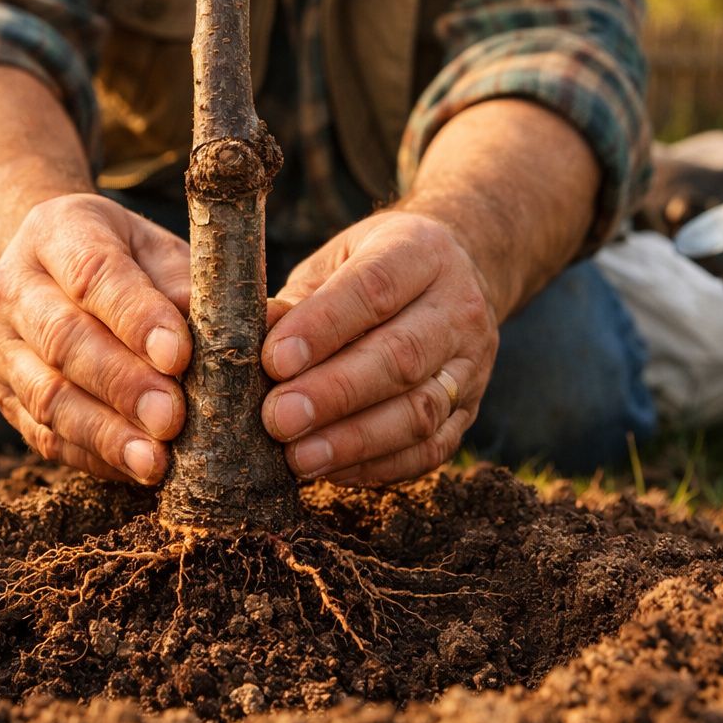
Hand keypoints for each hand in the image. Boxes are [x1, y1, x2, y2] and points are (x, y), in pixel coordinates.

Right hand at [0, 194, 191, 483]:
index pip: (94, 273)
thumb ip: (189, 285)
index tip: (179, 355)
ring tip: (154, 460)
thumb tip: (242, 331)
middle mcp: (15, 286)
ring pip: (47, 395)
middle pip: (64, 339)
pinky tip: (134, 470)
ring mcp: (2, 345)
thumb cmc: (126, 259)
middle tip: (172, 418)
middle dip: (122, 384)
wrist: (50, 267)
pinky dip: (93, 457)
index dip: (136, 317)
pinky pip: (45, 435)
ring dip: (105, 433)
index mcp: (58, 231)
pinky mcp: (5, 396)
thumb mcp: (158, 249)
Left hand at [261, 211, 498, 485]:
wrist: (456, 275)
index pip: (374, 288)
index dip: (323, 327)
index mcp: (421, 252)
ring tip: (299, 457)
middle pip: (401, 356)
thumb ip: (298, 300)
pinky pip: (430, 449)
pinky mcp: (470, 411)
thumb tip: (251, 339)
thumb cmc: (373, 268)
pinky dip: (378, 466)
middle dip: (334, 393)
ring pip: (420, 411)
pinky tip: (332, 470)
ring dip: (354, 440)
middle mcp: (457, 307)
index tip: (274, 361)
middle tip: (279, 418)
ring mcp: (472, 364)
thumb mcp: (336, 261)